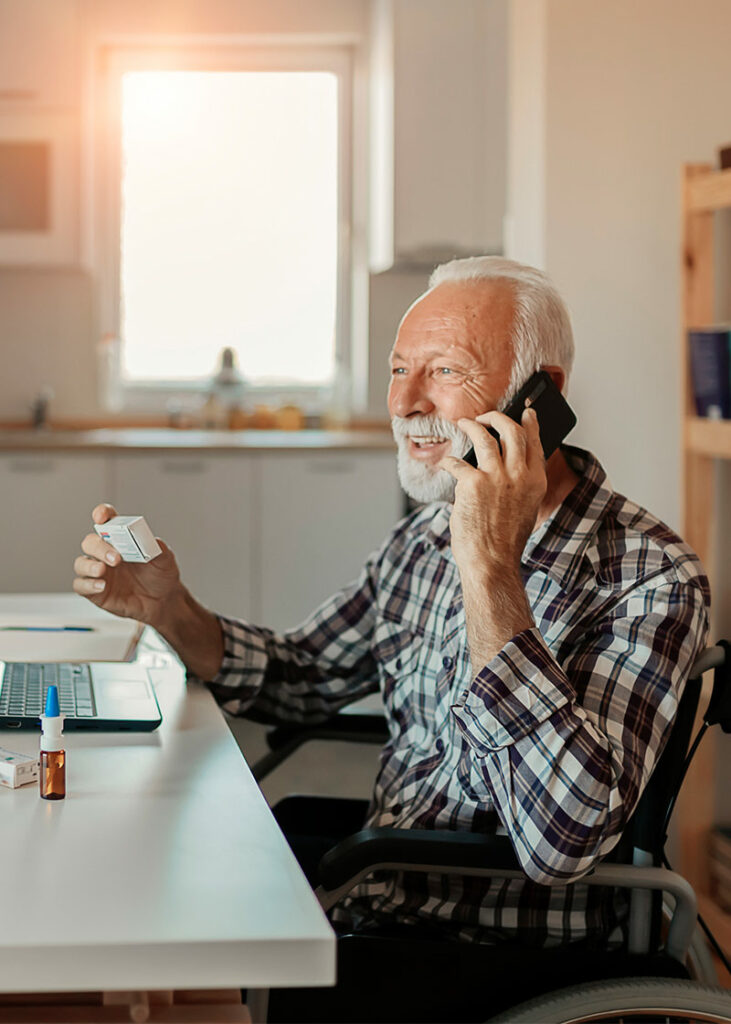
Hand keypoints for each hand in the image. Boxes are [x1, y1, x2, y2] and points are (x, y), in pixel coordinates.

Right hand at [73, 504, 182, 626]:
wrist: (162, 600)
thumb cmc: (160, 574)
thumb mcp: (165, 559)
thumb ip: (157, 548)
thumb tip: (150, 540)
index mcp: (120, 539)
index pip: (107, 520)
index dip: (101, 514)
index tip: (101, 517)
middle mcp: (105, 553)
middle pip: (90, 542)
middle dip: (100, 547)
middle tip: (116, 558)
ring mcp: (98, 571)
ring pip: (81, 563)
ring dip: (90, 566)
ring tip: (102, 570)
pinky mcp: (95, 590)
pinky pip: (81, 585)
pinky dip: (88, 584)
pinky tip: (101, 586)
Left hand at [439, 406, 546, 576]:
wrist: (491, 562)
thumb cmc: (504, 541)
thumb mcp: (524, 508)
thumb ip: (519, 484)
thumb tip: (504, 462)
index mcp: (536, 482)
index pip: (536, 443)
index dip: (530, 423)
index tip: (525, 412)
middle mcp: (519, 475)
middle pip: (511, 431)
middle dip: (498, 417)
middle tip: (486, 417)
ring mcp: (496, 477)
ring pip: (485, 436)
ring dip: (472, 426)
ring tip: (464, 424)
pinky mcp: (473, 483)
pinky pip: (457, 463)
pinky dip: (449, 462)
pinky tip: (445, 464)